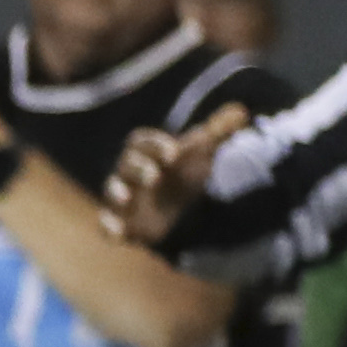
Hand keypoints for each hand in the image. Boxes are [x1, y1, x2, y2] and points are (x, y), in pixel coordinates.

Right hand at [102, 103, 251, 245]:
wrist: (180, 209)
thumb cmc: (187, 173)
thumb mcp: (204, 153)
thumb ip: (218, 132)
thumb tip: (240, 112)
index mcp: (148, 153)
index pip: (141, 142)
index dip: (154, 145)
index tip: (172, 153)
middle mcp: (131, 173)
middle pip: (126, 164)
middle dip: (138, 168)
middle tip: (155, 176)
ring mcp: (125, 198)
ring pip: (112, 190)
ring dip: (116, 191)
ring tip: (126, 197)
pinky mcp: (123, 223)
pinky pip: (106, 225)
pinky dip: (109, 227)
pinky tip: (119, 233)